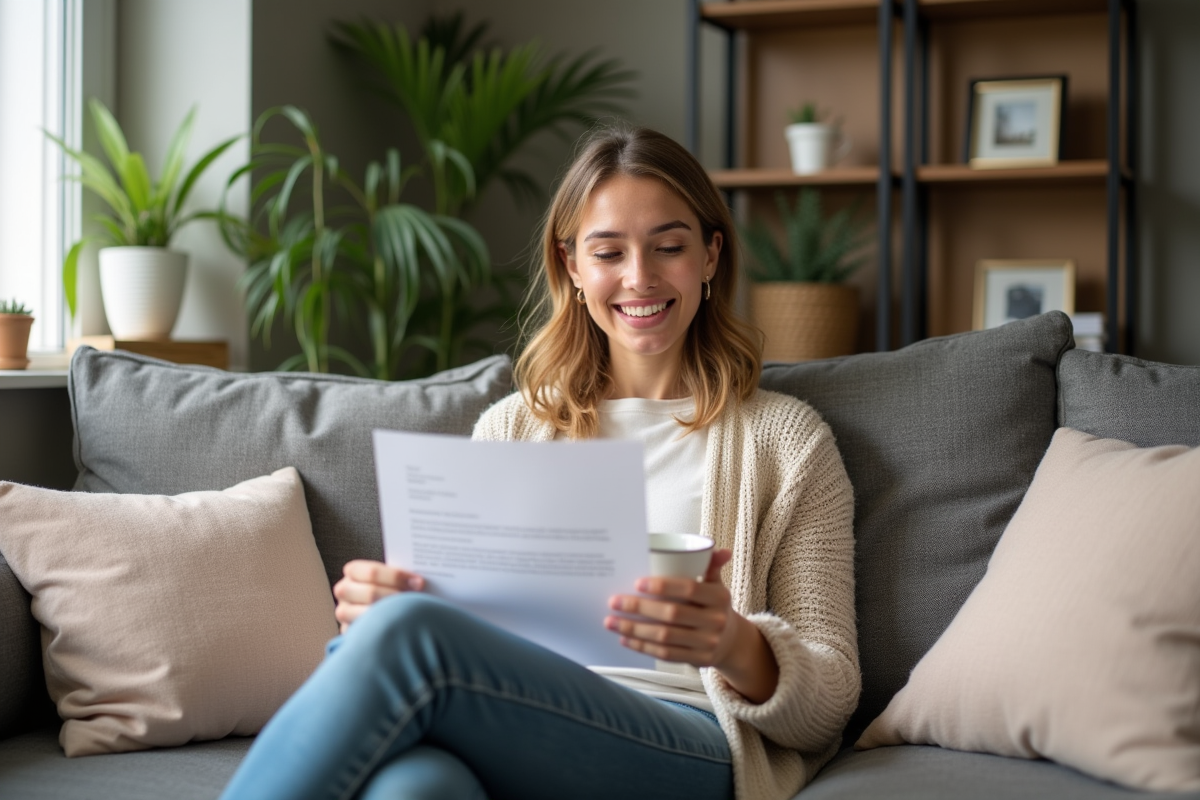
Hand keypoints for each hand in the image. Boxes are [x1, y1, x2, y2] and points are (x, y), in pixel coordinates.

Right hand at [333, 559, 424, 633]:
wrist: (377, 610)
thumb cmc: (388, 588)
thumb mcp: (390, 578)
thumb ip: (399, 576)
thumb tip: (419, 581)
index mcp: (354, 571)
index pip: (372, 572)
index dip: (397, 576)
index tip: (418, 582)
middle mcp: (344, 590)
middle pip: (370, 593)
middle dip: (397, 596)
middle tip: (417, 600)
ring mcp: (343, 612)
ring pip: (368, 613)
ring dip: (391, 613)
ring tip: (410, 614)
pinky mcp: (348, 631)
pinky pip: (366, 632)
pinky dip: (385, 629)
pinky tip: (398, 627)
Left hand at [606, 549, 739, 666]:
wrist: (731, 641)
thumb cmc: (714, 607)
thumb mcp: (716, 585)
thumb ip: (711, 565)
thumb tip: (718, 548)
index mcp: (719, 597)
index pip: (689, 589)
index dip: (663, 586)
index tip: (637, 583)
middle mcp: (716, 621)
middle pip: (672, 614)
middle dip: (639, 608)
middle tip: (614, 602)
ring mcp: (707, 643)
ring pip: (665, 637)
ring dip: (634, 629)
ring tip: (611, 621)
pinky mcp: (698, 660)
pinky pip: (665, 654)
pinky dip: (642, 647)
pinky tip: (625, 638)